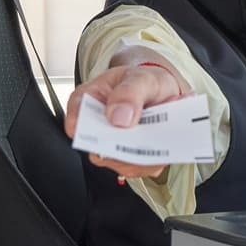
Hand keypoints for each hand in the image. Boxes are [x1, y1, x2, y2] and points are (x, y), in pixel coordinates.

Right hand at [65, 61, 184, 179]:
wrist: (163, 93)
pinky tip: (168, 135)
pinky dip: (161, 154)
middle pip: (100, 148)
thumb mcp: (140, 78)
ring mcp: (114, 147)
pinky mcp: (133, 160)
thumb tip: (118, 117)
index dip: (81, 127)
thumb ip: (129, 93)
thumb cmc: (144, 82)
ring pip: (124, 162)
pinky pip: (144, 166)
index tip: (100, 129)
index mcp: (89, 101)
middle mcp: (98, 128)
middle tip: (151, 126)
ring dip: (150, 148)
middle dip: (128, 143)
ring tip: (166, 124)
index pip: (76, 116)